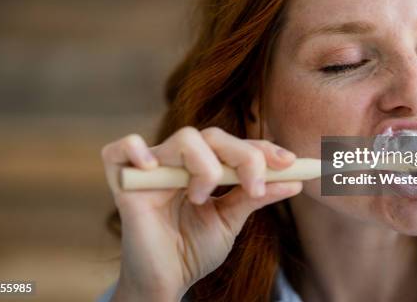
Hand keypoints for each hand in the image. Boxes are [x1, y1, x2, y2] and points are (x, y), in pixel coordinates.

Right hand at [102, 126, 302, 300]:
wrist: (166, 281)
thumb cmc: (193, 250)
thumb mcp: (230, 221)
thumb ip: (256, 197)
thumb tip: (295, 181)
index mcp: (204, 167)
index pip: (234, 144)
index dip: (262, 148)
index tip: (290, 163)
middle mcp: (179, 163)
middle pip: (213, 135)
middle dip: (244, 156)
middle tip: (255, 187)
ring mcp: (151, 170)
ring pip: (184, 138)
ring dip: (205, 166)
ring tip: (201, 198)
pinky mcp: (124, 184)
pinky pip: (120, 149)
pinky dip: (135, 150)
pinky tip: (151, 168)